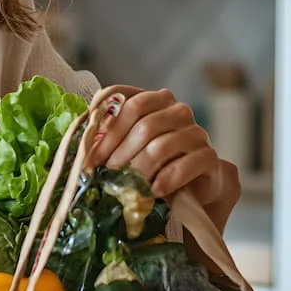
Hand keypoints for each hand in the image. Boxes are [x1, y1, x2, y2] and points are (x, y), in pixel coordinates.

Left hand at [85, 85, 239, 223]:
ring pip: (160, 146)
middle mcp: (176, 109)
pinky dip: (167, 179)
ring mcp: (195, 131)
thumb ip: (110, 138)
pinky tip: (154, 191)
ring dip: (139, 169)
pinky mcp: (208, 156)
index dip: (103, 125)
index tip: (89, 151)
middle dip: (118, 152)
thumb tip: (81, 147)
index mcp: (153, 99)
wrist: (193, 184)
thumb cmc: (154, 163)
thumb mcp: (129, 147)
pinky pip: (187, 165)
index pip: (123, 99)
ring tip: (127, 186)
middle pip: (142, 124)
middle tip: (105, 173)